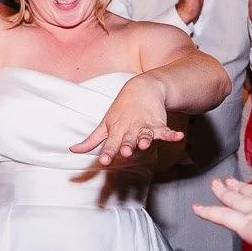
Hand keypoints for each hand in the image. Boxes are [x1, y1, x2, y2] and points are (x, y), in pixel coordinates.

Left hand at [69, 74, 184, 163]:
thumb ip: (91, 141)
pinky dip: (172, 134)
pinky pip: (165, 130)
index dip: (108, 152)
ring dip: (145, 139)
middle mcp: (130, 130)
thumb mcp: (105, 125)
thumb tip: (73, 150)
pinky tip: (178, 136)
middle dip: (126, 146)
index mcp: (116, 132)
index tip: (105, 161)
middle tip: (125, 152)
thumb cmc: (121, 110)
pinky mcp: (158, 124)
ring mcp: (144, 126)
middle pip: (128, 140)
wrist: (141, 89)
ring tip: (145, 144)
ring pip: (145, 134)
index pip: (110, 144)